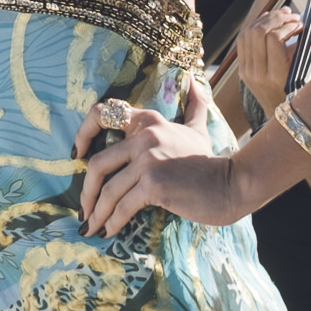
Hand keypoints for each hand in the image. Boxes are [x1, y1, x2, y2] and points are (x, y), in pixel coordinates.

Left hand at [73, 105, 250, 232]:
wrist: (232, 185)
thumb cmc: (210, 162)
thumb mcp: (198, 128)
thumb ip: (193, 105)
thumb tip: (195, 79)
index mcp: (148, 119)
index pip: (101, 113)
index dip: (83, 133)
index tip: (78, 155)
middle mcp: (145, 134)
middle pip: (98, 164)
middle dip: (87, 191)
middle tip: (85, 209)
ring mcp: (148, 159)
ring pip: (108, 189)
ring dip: (97, 212)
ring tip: (93, 227)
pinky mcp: (154, 183)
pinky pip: (123, 205)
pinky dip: (112, 220)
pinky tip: (109, 231)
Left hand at [233, 5, 305, 114]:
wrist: (284, 121)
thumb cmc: (304, 98)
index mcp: (277, 76)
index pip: (273, 39)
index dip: (287, 26)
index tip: (301, 25)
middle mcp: (258, 74)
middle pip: (258, 32)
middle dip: (276, 18)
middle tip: (291, 15)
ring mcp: (247, 72)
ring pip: (248, 33)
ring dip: (265, 19)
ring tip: (282, 15)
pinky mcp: (242, 70)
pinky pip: (243, 40)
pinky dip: (254, 27)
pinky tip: (269, 22)